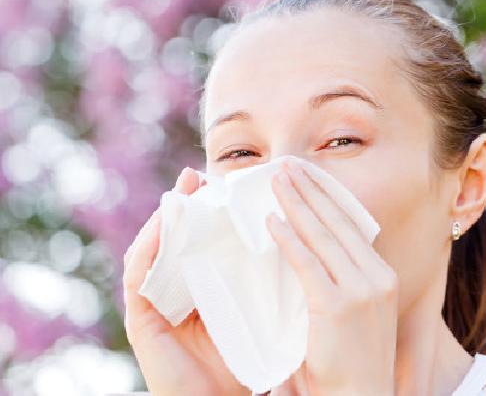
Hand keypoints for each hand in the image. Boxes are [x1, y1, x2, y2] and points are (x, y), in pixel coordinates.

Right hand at [123, 167, 249, 395]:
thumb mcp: (256, 312)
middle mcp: (174, 293)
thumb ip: (262, 283)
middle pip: (174, 242)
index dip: (209, 214)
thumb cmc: (244, 362)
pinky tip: (164, 224)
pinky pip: (139, 276)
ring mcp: (155, 305)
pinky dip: (149, 247)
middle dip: (185, 206)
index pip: (200, 244)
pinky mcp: (141, 320)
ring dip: (166, 218)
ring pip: (154, 251)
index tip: (226, 186)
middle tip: (198, 176)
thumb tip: (292, 242)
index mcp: (200, 289)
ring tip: (182, 190)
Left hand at [265, 158, 398, 395]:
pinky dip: (288, 239)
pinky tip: (271, 221)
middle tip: (287, 166)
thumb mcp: (356, 312)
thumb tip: (311, 249)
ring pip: (323, 235)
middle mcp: (377, 276)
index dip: (328, 197)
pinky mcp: (338, 306)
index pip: (352, 225)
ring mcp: (361, 290)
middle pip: (338, 221)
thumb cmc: (351, 361)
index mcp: (382, 275)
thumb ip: (341, 280)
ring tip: (276, 180)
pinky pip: (307, 264)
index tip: (308, 176)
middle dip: (311, 189)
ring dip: (296, 203)